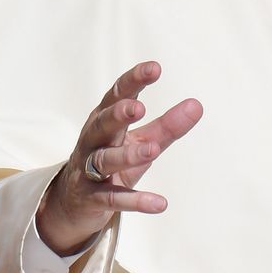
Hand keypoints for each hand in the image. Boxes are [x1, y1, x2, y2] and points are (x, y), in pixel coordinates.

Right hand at [35, 61, 202, 255]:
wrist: (74, 202)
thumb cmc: (112, 161)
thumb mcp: (140, 142)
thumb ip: (167, 126)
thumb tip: (197, 105)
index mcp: (104, 120)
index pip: (116, 95)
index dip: (133, 81)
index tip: (154, 68)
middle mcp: (93, 141)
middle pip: (102, 124)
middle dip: (118, 115)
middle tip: (138, 107)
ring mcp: (89, 170)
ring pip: (105, 160)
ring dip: (128, 155)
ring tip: (153, 150)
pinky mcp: (92, 198)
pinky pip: (113, 199)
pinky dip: (135, 201)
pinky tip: (160, 204)